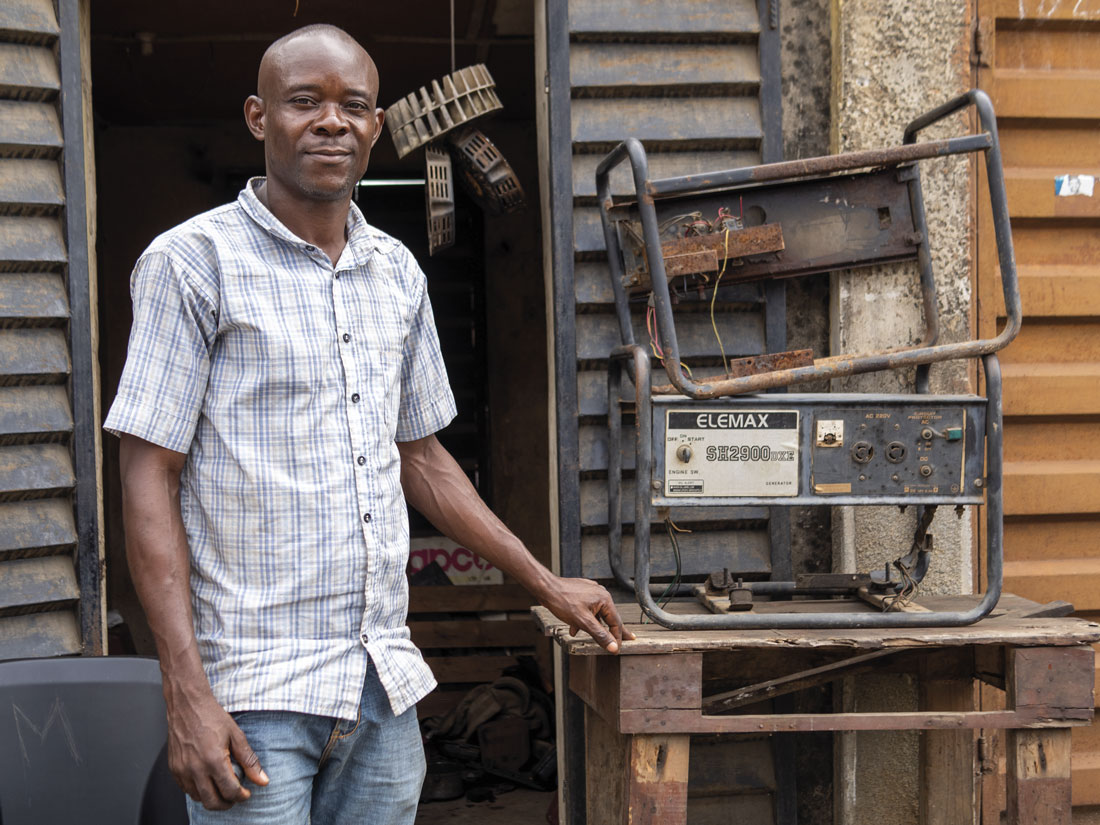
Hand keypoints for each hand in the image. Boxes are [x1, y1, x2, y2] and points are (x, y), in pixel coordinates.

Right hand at [165, 689, 268, 809]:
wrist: (187, 705)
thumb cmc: (211, 717)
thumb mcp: (236, 736)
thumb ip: (250, 760)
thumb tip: (262, 780)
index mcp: (213, 760)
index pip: (230, 791)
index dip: (242, 796)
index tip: (247, 792)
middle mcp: (195, 769)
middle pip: (213, 802)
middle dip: (228, 803)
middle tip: (236, 796)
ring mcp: (182, 770)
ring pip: (198, 798)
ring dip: (213, 798)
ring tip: (223, 788)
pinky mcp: (174, 769)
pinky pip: (186, 790)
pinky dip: (199, 791)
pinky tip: (208, 781)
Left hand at [537, 576, 635, 652]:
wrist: (546, 588)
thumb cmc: (563, 601)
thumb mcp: (583, 622)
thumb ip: (600, 635)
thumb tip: (613, 646)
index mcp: (604, 599)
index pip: (616, 622)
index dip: (617, 637)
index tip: (617, 649)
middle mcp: (600, 594)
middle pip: (609, 617)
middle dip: (612, 631)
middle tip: (629, 638)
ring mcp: (591, 592)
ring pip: (597, 614)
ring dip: (594, 627)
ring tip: (594, 638)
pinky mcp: (582, 593)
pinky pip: (588, 609)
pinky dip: (584, 620)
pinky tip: (575, 628)